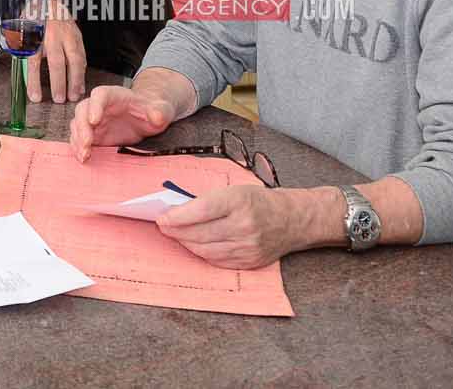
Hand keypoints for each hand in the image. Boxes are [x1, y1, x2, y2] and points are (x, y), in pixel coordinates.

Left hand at [27, 10, 87, 103]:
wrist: (49, 1)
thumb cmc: (34, 19)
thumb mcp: (20, 31)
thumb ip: (21, 51)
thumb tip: (21, 73)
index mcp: (34, 33)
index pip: (33, 59)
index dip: (34, 80)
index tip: (35, 97)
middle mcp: (52, 33)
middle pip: (56, 60)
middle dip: (59, 81)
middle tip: (59, 99)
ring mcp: (67, 34)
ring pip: (74, 58)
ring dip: (75, 79)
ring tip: (74, 95)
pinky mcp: (77, 36)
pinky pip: (82, 55)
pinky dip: (82, 71)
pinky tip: (81, 83)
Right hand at [69, 83, 174, 160]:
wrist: (147, 118)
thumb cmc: (151, 110)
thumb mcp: (161, 110)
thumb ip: (160, 111)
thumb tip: (157, 116)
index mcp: (115, 95)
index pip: (100, 95)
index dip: (95, 106)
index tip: (95, 120)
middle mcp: (99, 106)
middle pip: (83, 110)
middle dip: (82, 127)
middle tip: (87, 143)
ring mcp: (94, 120)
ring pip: (77, 125)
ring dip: (77, 139)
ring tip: (84, 154)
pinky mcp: (93, 134)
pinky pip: (79, 138)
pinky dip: (78, 147)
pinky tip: (83, 158)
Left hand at [158, 185, 309, 270]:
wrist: (291, 219)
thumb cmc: (258, 200)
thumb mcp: (234, 189)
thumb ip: (207, 200)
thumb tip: (175, 211)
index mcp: (240, 200)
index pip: (201, 210)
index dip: (177, 216)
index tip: (161, 217)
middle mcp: (245, 225)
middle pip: (200, 233)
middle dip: (176, 231)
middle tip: (163, 226)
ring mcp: (248, 247)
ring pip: (205, 250)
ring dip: (186, 243)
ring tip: (175, 235)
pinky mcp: (249, 262)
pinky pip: (217, 261)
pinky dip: (201, 253)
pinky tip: (193, 245)